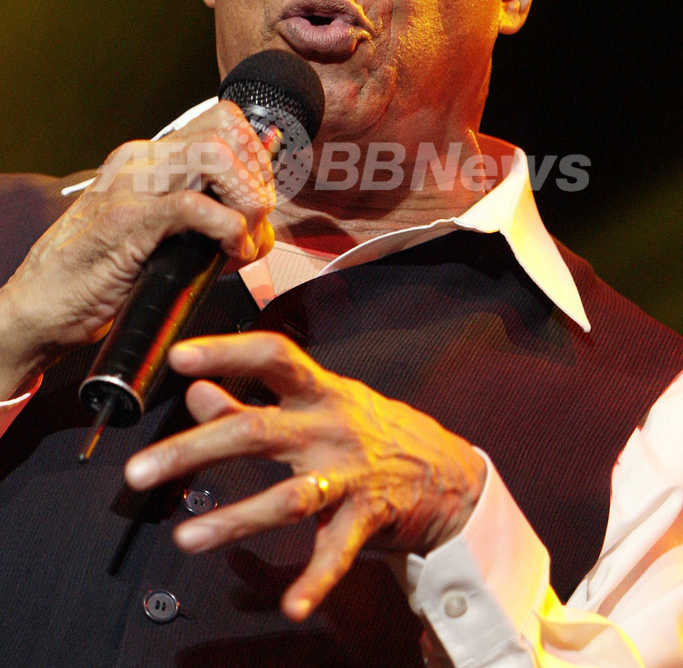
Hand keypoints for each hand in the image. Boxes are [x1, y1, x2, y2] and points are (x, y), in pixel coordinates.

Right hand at [0, 101, 274, 396]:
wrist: (37, 307)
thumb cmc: (96, 276)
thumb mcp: (160, 234)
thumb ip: (205, 220)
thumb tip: (261, 229)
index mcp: (149, 158)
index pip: (224, 123)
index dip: (257, 159)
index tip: (260, 201)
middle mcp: (141, 161)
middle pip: (228, 131)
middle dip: (258, 179)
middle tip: (256, 224)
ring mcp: (132, 187)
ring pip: (216, 156)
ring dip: (247, 200)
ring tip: (243, 240)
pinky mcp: (127, 222)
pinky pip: (195, 206)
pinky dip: (228, 230)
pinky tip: (228, 253)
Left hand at [125, 331, 485, 620]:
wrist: (446, 469)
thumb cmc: (367, 429)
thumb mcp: (317, 403)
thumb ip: (253, 398)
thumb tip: (195, 391)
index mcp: (318, 390)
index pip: (272, 356)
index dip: (227, 351)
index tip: (179, 357)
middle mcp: (330, 426)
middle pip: (257, 431)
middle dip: (194, 451)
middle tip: (139, 472)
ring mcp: (350, 473)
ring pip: (288, 497)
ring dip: (235, 520)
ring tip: (186, 538)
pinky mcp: (369, 516)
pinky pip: (337, 551)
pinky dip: (315, 580)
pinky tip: (291, 604)